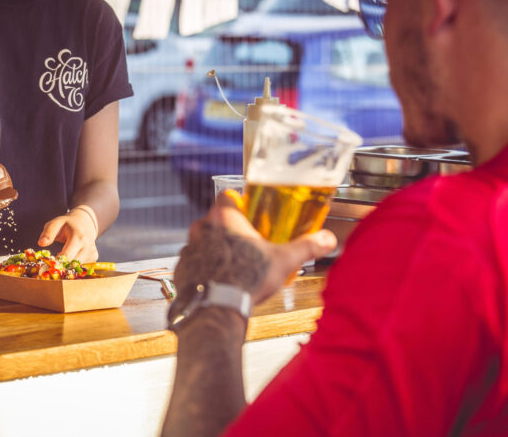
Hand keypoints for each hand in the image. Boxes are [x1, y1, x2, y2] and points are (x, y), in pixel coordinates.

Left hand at [37, 206, 98, 262]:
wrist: (85, 222)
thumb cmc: (67, 224)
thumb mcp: (56, 223)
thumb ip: (48, 232)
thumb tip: (41, 243)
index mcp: (78, 237)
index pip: (67, 257)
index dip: (56, 263)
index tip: (48, 264)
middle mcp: (88, 246)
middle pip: (72, 264)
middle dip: (61, 266)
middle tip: (52, 264)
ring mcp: (92, 252)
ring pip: (77, 267)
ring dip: (68, 267)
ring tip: (61, 260)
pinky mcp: (93, 257)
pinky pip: (82, 266)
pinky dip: (74, 265)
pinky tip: (70, 259)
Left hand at [173, 189, 336, 304]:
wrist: (216, 310)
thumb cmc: (245, 280)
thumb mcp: (283, 261)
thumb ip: (306, 247)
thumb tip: (327, 239)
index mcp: (224, 217)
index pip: (228, 197)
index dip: (240, 204)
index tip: (251, 215)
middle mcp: (201, 228)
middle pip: (216, 220)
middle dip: (231, 230)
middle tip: (248, 243)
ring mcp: (188, 249)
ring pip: (203, 241)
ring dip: (216, 249)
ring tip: (236, 265)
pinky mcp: (180, 269)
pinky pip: (193, 262)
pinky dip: (204, 268)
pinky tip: (220, 280)